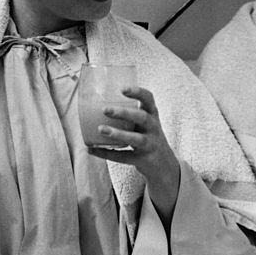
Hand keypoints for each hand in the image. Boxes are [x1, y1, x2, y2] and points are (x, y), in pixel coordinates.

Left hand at [87, 86, 180, 220]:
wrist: (164, 165)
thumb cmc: (147, 138)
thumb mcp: (144, 124)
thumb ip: (128, 115)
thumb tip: (92, 105)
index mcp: (152, 115)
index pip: (149, 100)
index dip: (138, 92)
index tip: (123, 89)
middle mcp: (154, 129)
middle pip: (143, 118)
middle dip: (125, 113)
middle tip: (105, 109)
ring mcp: (150, 145)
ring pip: (136, 139)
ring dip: (118, 134)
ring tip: (101, 129)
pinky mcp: (144, 160)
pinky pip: (124, 157)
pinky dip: (107, 153)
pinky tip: (92, 149)